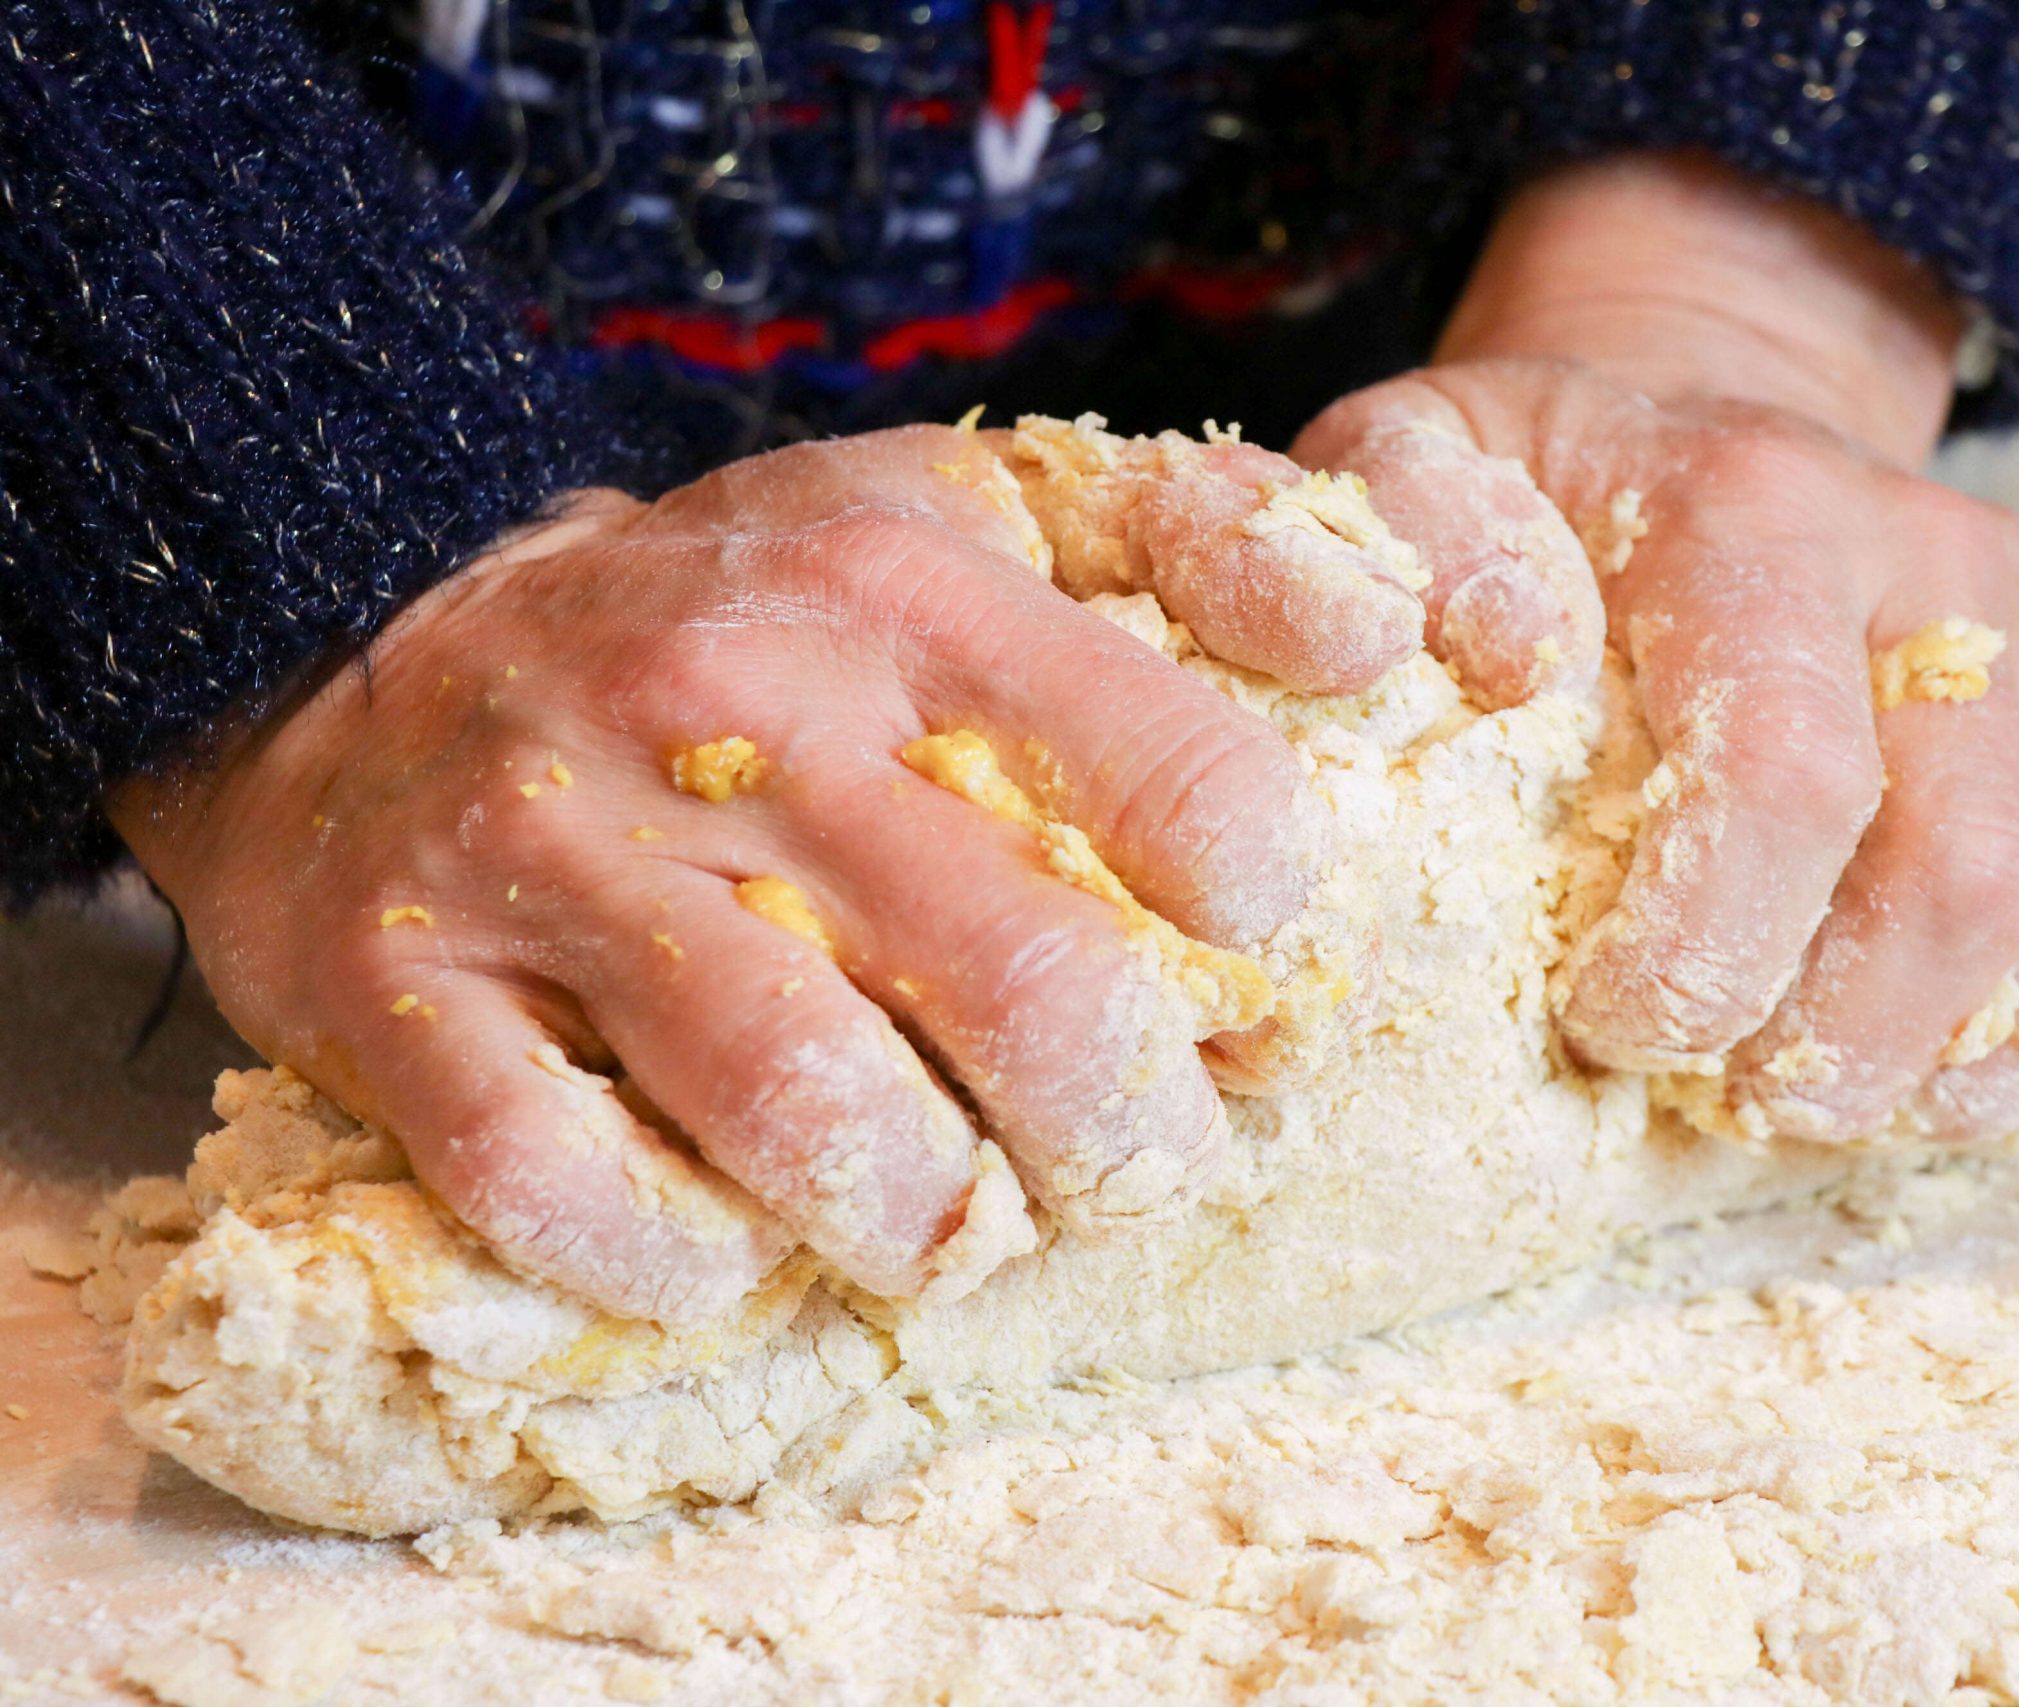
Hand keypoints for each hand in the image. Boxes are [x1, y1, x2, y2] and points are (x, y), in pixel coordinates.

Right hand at [110, 423, 1427, 1318]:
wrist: (365, 648)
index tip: (1252, 970)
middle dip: (1131, 1136)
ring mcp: (549, 850)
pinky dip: (684, 1260)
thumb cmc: (738, 622)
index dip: (1264, 926)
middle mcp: (726, 705)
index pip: (1183, 780)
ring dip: (926, 1219)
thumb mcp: (957, 519)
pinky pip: (569, 1194)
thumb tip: (1400, 635)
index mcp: (898, 585)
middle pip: (1028, 986)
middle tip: (1139, 1165)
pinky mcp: (399, 989)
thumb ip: (1189, 541)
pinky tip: (730, 1238)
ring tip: (950, 1218)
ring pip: (812, 1112)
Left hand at [1296, 154, 2018, 1143]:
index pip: (1786, 779)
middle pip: (1967, 879)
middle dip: (1839, 1048)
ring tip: (1853, 1089)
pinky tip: (1994, 1054)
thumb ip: (1392, 529)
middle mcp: (1958, 566)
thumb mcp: (1422, 464)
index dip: (1704, 955)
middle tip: (1733, 1090)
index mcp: (1759, 516)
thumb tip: (1487, 647)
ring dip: (1988, 1064)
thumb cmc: (1556, 498)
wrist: (1727, 423)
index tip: (1615, 1025)